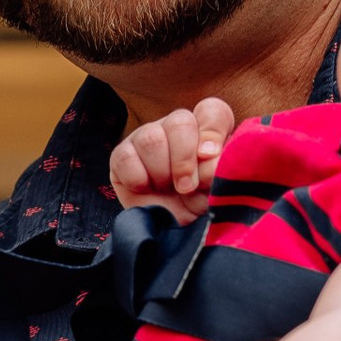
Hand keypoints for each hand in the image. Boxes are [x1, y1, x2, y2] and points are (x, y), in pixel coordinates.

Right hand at [107, 94, 235, 212]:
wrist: (170, 228)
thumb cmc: (198, 203)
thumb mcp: (217, 190)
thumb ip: (218, 170)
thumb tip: (208, 157)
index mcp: (206, 130)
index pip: (212, 111)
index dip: (211, 131)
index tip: (208, 157)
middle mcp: (176, 128)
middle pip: (180, 121)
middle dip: (184, 159)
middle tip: (186, 186)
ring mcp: (147, 138)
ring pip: (151, 138)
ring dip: (161, 171)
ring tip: (166, 189)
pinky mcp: (121, 155)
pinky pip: (125, 157)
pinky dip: (138, 178)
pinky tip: (146, 189)